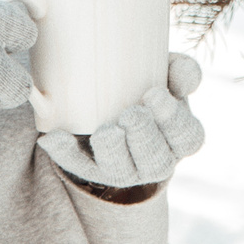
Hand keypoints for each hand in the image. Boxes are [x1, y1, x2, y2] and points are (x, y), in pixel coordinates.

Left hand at [37, 52, 205, 189]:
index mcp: (179, 138)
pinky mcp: (90, 169)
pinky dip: (65, 153)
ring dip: (114, 152)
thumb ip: (181, 71)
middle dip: (145, 139)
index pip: (187, 137)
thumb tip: (187, 75)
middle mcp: (155, 161)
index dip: (173, 120)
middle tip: (130, 114)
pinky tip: (55, 138)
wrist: (115, 109)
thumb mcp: (168, 77)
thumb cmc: (149, 88)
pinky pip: (77, 166)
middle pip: (158, 161)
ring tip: (105, 132)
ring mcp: (122, 170)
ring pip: (122, 172)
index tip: (153, 95)